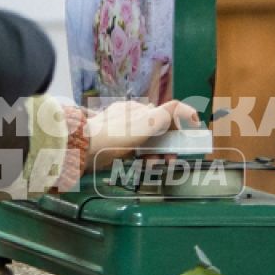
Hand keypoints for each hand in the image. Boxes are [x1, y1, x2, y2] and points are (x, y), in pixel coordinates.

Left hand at [86, 99, 201, 159]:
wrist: (84, 148)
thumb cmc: (117, 134)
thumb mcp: (147, 121)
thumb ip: (168, 114)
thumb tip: (187, 110)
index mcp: (139, 109)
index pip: (166, 112)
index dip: (181, 123)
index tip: (191, 134)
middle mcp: (130, 118)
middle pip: (157, 131)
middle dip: (168, 145)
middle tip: (171, 159)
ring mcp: (120, 133)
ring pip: (145, 143)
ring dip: (156, 154)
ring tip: (156, 165)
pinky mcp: (113, 147)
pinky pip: (133, 152)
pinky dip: (141, 158)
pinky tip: (144, 165)